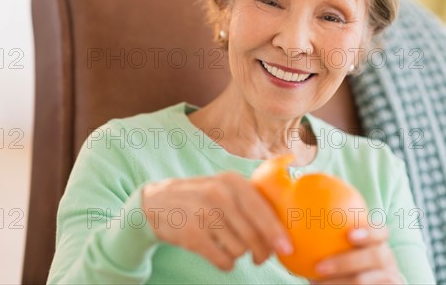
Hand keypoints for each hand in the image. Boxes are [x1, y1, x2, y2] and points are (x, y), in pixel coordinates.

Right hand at [141, 171, 292, 270]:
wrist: (158, 202)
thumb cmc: (202, 199)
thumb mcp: (225, 188)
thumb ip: (252, 201)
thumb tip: (283, 230)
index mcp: (232, 181)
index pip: (263, 211)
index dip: (277, 233)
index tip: (287, 249)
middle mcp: (219, 194)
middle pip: (254, 235)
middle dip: (261, 251)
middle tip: (260, 257)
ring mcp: (204, 214)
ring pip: (240, 250)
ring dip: (238, 254)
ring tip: (227, 245)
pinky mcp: (192, 235)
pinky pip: (223, 261)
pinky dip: (225, 263)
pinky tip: (218, 253)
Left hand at [310, 226, 403, 283]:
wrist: (344, 281)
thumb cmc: (333, 258)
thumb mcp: (329, 243)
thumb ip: (319, 230)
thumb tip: (288, 212)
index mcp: (376, 241)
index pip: (380, 231)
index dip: (369, 231)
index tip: (348, 234)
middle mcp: (386, 258)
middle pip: (376, 256)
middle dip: (347, 261)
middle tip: (319, 267)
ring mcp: (389, 277)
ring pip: (365, 280)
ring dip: (340, 281)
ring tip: (314, 283)